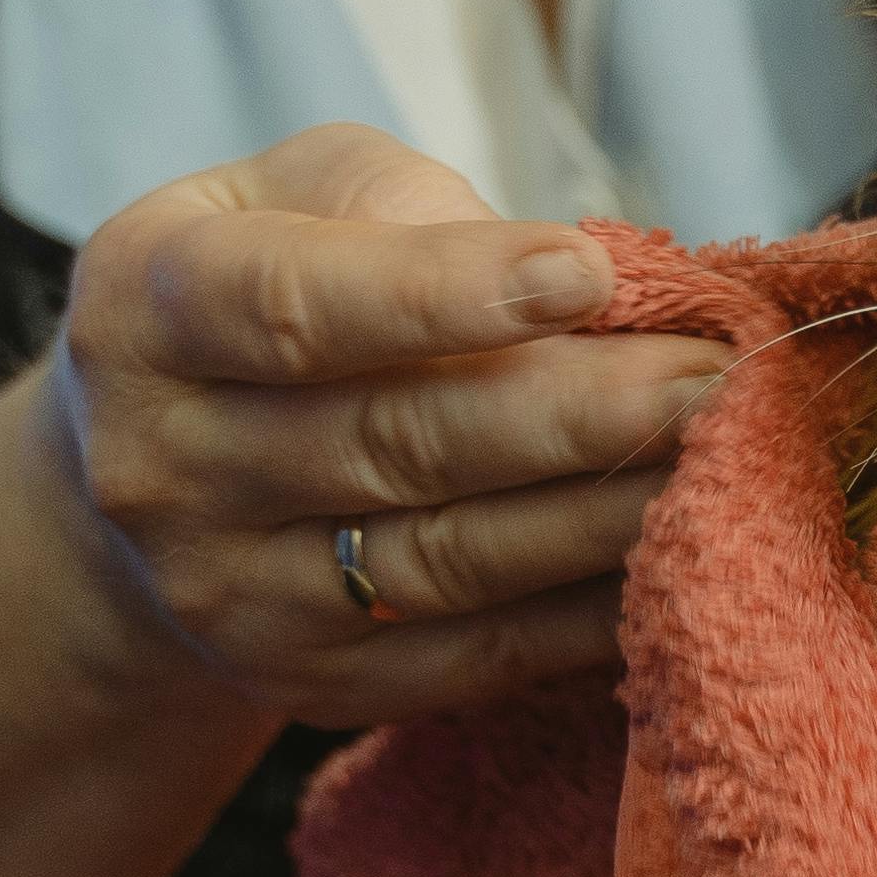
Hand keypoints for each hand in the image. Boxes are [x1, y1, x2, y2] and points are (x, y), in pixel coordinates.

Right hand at [38, 125, 723, 722]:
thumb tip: (582, 279)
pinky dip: (589, 610)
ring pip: (448, 562)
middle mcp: (165, 465)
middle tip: (718, 377)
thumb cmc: (268, 285)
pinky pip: (475, 656)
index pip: (299, 307)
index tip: (588, 274)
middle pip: (394, 442)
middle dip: (576, 411)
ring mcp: (230, 593)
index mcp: (150, 309)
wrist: (152, 473)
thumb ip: (407, 207)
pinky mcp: (308, 683)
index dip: (444, 293)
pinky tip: (684, 554)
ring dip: (604, 514)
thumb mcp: (291, 192)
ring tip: (727, 460)